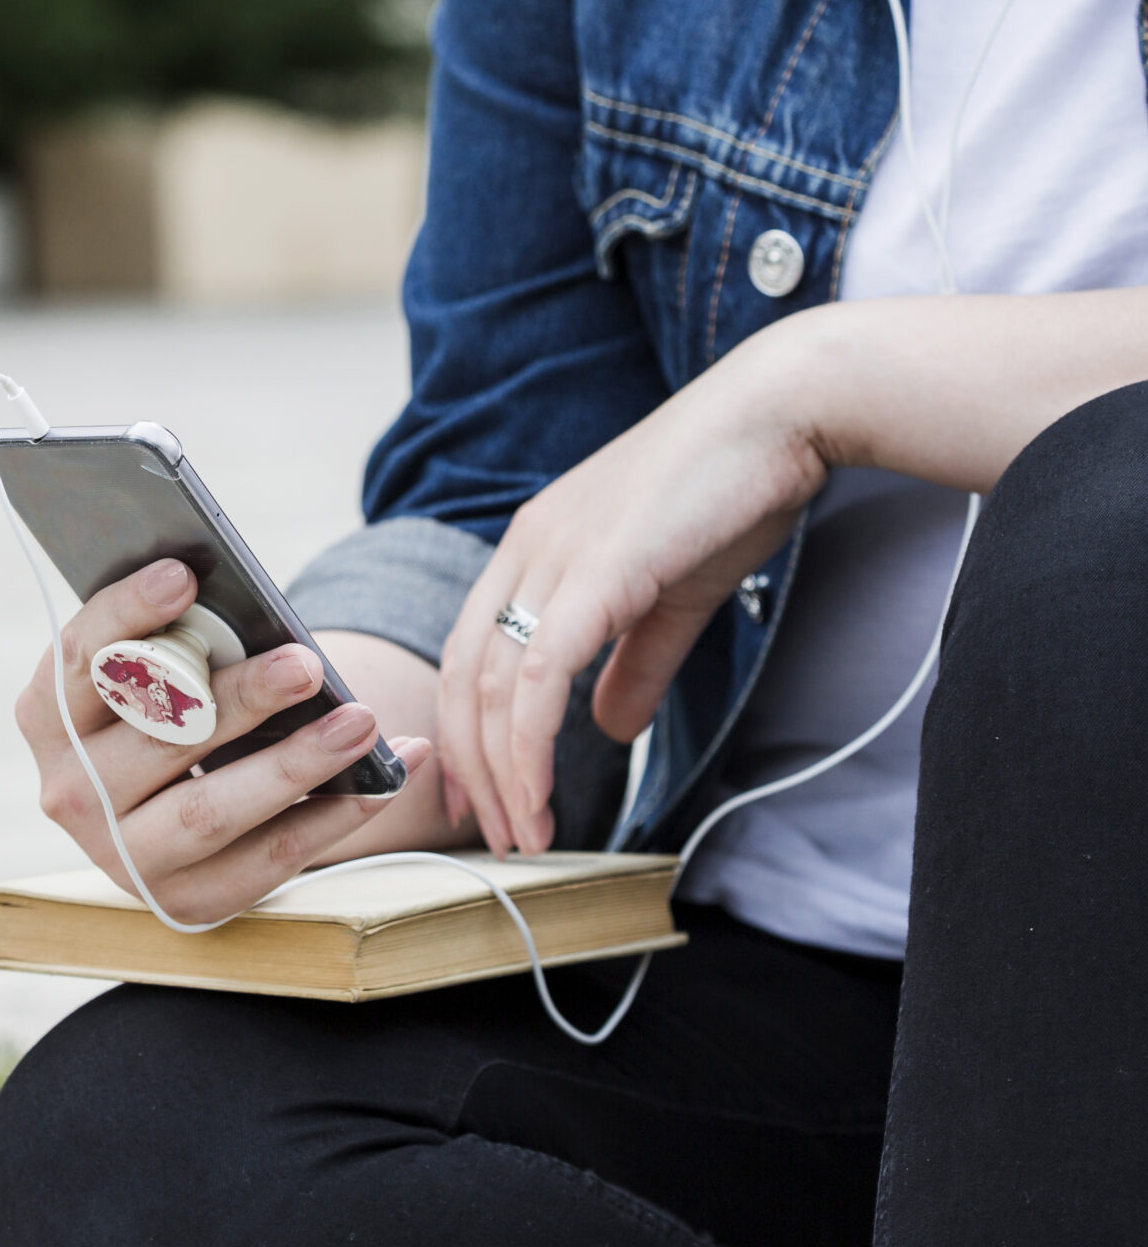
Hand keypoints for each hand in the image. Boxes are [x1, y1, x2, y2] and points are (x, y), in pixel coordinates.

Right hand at [17, 558, 432, 923]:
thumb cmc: (172, 711)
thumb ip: (178, 640)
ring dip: (294, 764)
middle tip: (305, 664)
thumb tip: (240, 601)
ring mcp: (121, 856)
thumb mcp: (153, 673)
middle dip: (238, 699)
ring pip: (210, 810)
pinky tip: (381, 783)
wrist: (167, 817)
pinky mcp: (183, 900)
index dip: (127, 614)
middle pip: (157, 739)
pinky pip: (264, 860)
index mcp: (48, 718)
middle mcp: (69, 793)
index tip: (184, 575)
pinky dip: (332, 819)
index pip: (79, 660)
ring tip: (359, 723)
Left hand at [436, 329, 827, 853]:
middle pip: (461, 679)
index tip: (480, 794)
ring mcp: (550, 557)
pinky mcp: (592, 572)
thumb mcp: (671, 593)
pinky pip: (537, 677)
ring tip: (523, 834)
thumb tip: (609, 728)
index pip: (468, 654)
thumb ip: (634, 662)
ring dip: (501, 773)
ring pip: (490, 687)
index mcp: (532, 549)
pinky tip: (539, 793)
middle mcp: (523, 551)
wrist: (786, 413)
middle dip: (471, 768)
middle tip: (495, 834)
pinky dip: (529, 746)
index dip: (466, 730)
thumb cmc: (735, 491)